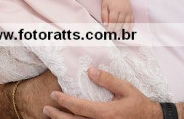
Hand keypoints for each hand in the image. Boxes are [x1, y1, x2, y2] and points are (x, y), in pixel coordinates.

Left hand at [42, 67, 159, 118]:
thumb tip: (91, 71)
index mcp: (106, 113)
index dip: (65, 101)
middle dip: (57, 115)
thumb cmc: (138, 103)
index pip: (79, 107)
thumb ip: (108, 80)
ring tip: (51, 116)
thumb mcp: (126, 88)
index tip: (54, 94)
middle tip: (45, 108)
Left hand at [101, 0, 133, 31]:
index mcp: (114, 8)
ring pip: (126, 22)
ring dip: (124, 29)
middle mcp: (122, 10)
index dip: (111, 27)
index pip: (113, 21)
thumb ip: (104, 15)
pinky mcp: (131, 10)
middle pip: (120, 22)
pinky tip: (129, 30)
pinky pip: (132, 19)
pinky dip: (131, 25)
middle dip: (117, 29)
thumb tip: (105, 24)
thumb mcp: (104, 6)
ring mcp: (128, 10)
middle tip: (114, 34)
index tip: (109, 32)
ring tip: (122, 34)